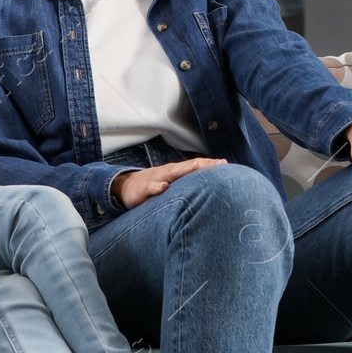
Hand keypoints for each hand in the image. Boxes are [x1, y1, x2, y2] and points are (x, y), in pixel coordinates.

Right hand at [111, 158, 227, 209]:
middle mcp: (168, 172)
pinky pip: (150, 187)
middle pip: (187, 166)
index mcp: (176, 171)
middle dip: (203, 164)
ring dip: (184, 170)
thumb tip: (207, 186)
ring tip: (197, 167)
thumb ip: (186, 182)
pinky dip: (157, 186)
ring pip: (171, 173)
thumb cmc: (154, 185)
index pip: (195, 165)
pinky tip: (163, 187)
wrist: (126, 186)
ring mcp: (155, 178)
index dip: (209, 164)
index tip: (225, 163)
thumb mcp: (171, 183)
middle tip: (218, 163)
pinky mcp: (143, 188)